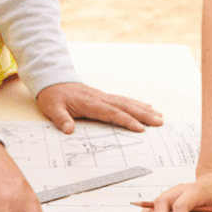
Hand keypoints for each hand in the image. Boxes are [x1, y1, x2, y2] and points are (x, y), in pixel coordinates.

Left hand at [36, 82, 162, 133]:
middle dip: (143, 115)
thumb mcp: (53, 108)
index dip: (126, 120)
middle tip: (159, 122)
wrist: (52, 80)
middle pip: (125, 106)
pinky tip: (147, 107)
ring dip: (143, 109)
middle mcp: (100, 98)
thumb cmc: (53, 97)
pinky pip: (123, 100)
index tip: (140, 128)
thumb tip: (68, 130)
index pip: (112, 113)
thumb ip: (61, 119)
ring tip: (159, 116)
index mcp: (90, 103)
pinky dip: (136, 104)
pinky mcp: (104, 97)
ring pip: (127, 102)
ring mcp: (103, 96)